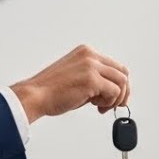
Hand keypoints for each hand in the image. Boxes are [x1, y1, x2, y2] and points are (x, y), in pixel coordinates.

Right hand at [9, 44, 129, 121]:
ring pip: (121, 82)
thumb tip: (110, 91)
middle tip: (114, 105)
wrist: (35, 96)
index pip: (114, 66)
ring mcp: (91, 66)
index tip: (115, 97)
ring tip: (101, 106)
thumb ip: (94, 79)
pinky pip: (114, 92)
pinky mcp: (91, 80)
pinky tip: (96, 106)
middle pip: (122, 72)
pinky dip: (109, 102)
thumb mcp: (76, 77)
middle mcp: (90, 56)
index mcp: (86, 52)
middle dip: (122, 92)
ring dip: (115, 98)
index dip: (119, 84)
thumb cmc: (50, 91)